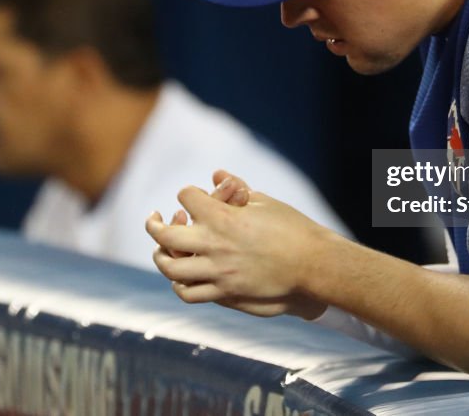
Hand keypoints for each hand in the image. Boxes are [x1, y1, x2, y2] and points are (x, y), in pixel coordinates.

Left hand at [145, 171, 329, 318]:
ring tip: (161, 249)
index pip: (187, 197)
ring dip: (161, 256)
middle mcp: (215, 245)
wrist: (313, 265)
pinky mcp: (226, 293)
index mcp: (224, 217)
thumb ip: (236, 189)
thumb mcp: (264, 202)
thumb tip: (216, 175)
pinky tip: (181, 276)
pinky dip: (179, 284)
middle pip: (165, 235)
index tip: (193, 196)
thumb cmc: (293, 228)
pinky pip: (190, 293)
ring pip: (171, 268)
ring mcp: (218, 272)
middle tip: (155, 218)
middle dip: (154, 224)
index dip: (189, 193)